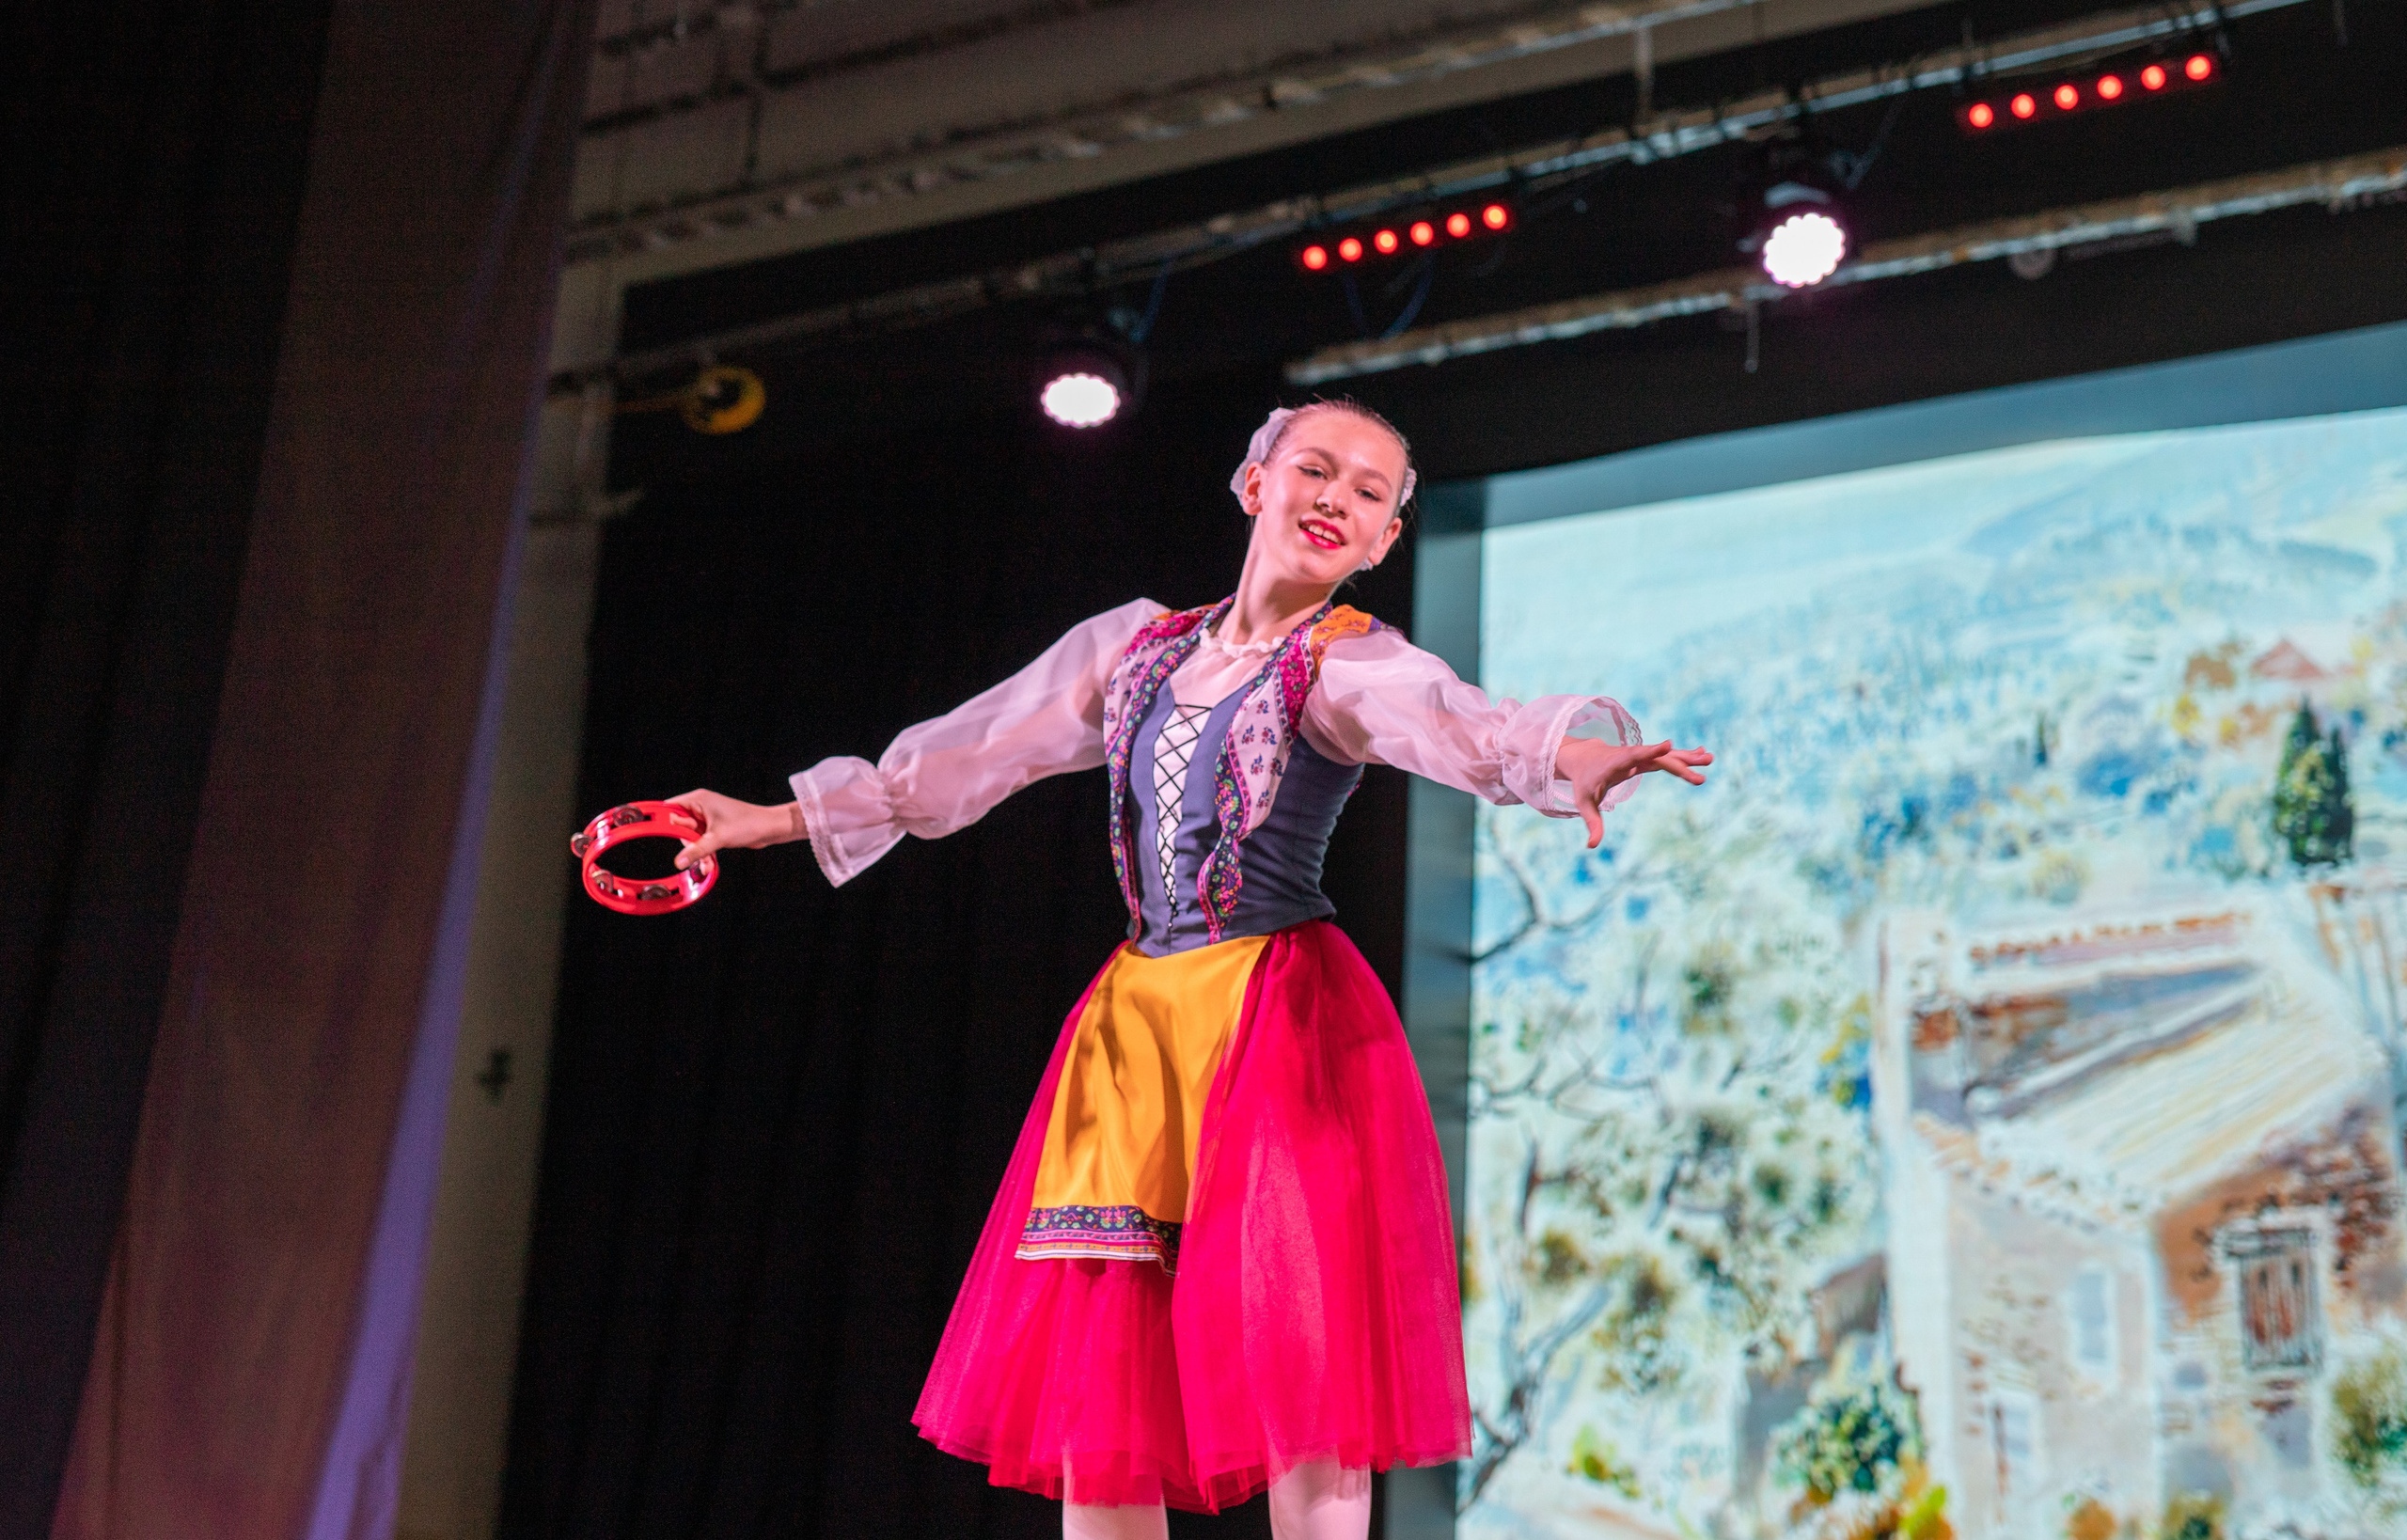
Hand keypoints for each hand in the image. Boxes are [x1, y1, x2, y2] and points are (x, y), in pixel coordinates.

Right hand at [640, 789, 802, 869]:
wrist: (769, 828)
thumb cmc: (747, 824)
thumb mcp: (718, 838)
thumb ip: (696, 850)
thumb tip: (678, 862)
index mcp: (698, 800)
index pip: (669, 808)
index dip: (660, 821)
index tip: (648, 832)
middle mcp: (700, 807)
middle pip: (678, 826)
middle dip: (685, 843)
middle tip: (693, 853)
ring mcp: (707, 819)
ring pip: (689, 837)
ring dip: (695, 851)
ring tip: (706, 862)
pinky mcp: (713, 829)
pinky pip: (700, 842)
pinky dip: (702, 852)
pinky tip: (707, 863)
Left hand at [1559, 738, 1712, 848]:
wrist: (1583, 757)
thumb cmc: (1584, 781)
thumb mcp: (1585, 803)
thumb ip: (1592, 823)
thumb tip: (1592, 846)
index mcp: (1615, 763)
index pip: (1634, 756)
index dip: (1650, 751)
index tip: (1669, 745)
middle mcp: (1631, 756)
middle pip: (1657, 759)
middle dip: (1679, 765)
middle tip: (1702, 774)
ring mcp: (1640, 755)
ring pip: (1665, 756)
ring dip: (1687, 757)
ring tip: (1709, 758)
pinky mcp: (1646, 757)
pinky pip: (1666, 757)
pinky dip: (1682, 756)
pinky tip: (1701, 753)